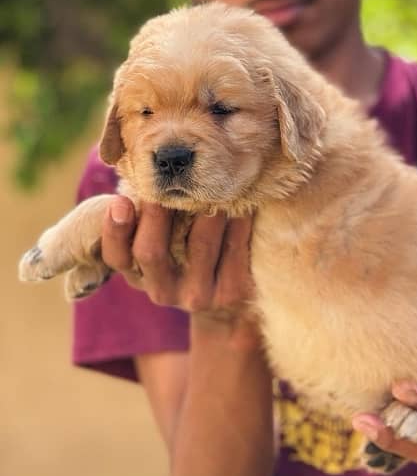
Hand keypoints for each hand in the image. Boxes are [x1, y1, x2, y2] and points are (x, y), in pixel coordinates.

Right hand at [101, 196, 255, 327]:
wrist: (225, 305)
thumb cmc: (184, 253)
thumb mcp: (160, 242)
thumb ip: (147, 215)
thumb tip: (145, 171)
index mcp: (138, 275)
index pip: (116, 256)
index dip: (114, 231)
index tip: (120, 202)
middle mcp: (162, 290)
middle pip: (151, 252)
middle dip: (158, 213)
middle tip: (170, 182)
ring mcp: (197, 295)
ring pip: (200, 244)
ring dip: (206, 210)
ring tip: (214, 183)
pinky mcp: (231, 293)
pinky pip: (234, 248)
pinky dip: (238, 221)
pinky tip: (243, 202)